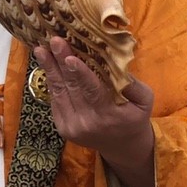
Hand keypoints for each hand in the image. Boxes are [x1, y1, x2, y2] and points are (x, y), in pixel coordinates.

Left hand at [34, 37, 156, 186]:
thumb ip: (132, 84)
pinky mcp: (63, 128)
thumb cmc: (134, 117)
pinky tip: (47, 64)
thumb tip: (117, 63)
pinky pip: (56, 101)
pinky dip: (51, 81)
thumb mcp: (145, 101)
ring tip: (41, 49)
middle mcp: (87, 123)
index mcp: (109, 115)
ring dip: (49, 69)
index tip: (70, 57)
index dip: (81, 74)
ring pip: (59, 93)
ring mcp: (72, 127)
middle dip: (60, 62)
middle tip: (53, 40)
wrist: (122, 146)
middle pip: (71, 88)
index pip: (93, 91)